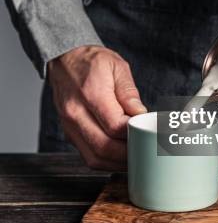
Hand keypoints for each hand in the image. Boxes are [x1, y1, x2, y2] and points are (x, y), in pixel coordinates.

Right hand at [48, 46, 146, 170]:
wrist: (65, 60)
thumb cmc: (92, 62)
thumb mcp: (117, 67)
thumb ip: (129, 93)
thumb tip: (141, 114)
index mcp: (90, 93)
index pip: (114, 126)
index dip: (134, 133)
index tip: (147, 132)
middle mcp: (75, 113)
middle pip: (104, 147)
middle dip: (128, 154)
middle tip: (145, 150)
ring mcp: (69, 126)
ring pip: (94, 158)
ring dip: (117, 163)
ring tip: (135, 156)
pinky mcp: (69, 134)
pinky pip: (88, 156)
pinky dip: (106, 161)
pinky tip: (120, 156)